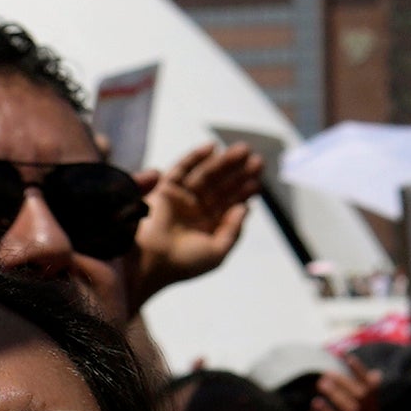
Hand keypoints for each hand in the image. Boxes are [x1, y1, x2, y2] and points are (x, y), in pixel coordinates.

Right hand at [134, 141, 265, 294]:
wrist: (151, 262)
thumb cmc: (185, 262)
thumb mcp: (217, 252)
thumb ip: (233, 230)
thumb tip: (246, 207)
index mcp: (209, 226)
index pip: (230, 203)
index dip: (244, 191)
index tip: (258, 179)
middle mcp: (196, 210)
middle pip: (221, 186)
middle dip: (238, 173)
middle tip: (257, 160)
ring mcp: (181, 198)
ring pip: (206, 174)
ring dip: (223, 161)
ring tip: (242, 150)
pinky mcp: (166, 188)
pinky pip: (182, 168)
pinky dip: (195, 157)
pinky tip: (211, 148)